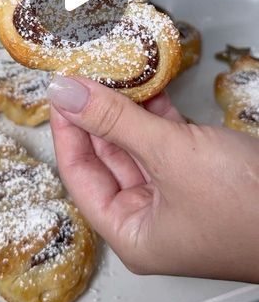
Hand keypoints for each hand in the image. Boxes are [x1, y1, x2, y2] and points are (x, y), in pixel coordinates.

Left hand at [49, 75, 258, 281]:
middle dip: (96, 112)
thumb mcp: (172, 156)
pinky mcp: (198, 172)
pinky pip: (166, 137)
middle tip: (83, 73)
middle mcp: (149, 216)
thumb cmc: (246, 206)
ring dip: (126, 107)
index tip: (61, 90)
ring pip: (137, 143)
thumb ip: (116, 121)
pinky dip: (157, 110)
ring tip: (109, 70)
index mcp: (132, 231)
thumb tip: (67, 94)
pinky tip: (146, 83)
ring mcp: (175, 193)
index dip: (67, 129)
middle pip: (107, 156)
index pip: (80, 174)